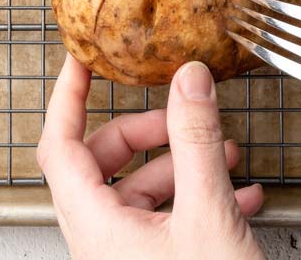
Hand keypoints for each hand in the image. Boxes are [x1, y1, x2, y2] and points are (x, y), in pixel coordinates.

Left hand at [37, 54, 264, 259]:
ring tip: (227, 153)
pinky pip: (168, 221)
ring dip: (183, 164)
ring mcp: (129, 259)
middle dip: (148, 130)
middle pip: (104, 162)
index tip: (82, 60)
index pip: (59, 144)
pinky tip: (241, 196)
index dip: (67, 96)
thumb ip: (195, 140)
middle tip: (182, 113)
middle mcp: (103, 242)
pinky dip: (199, 199)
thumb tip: (188, 79)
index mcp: (95, 225)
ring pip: (141, 191)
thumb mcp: (206, 215)